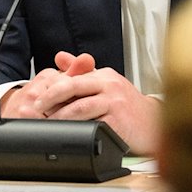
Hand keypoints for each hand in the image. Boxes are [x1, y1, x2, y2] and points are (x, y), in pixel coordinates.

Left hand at [0, 51, 158, 154]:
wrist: (155, 123)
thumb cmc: (128, 106)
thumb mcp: (106, 83)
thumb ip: (82, 71)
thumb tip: (60, 57)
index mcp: (103, 76)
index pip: (71, 79)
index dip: (51, 89)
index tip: (36, 98)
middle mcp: (109, 86)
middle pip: (72, 87)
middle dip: (49, 98)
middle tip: (36, 107)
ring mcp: (115, 103)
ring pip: (80, 108)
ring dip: (59, 116)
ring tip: (47, 123)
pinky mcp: (119, 122)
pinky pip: (93, 125)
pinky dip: (78, 129)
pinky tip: (68, 133)